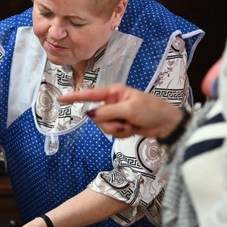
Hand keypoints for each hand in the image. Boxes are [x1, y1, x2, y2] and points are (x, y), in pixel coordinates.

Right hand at [58, 83, 182, 139]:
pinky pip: (113, 132)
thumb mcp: (130, 109)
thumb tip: (91, 115)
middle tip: (125, 121)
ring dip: (118, 129)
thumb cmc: (151, 110)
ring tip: (131, 125)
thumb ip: (109, 112)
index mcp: (114, 92)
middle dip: (110, 122)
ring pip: (104, 126)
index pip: (90, 95)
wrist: (166, 123)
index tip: (61, 98)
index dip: (75, 97)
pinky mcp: (120, 124)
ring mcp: (116, 114)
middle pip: (97, 116)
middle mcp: (112, 102)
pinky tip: (133, 129)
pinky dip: (122, 133)